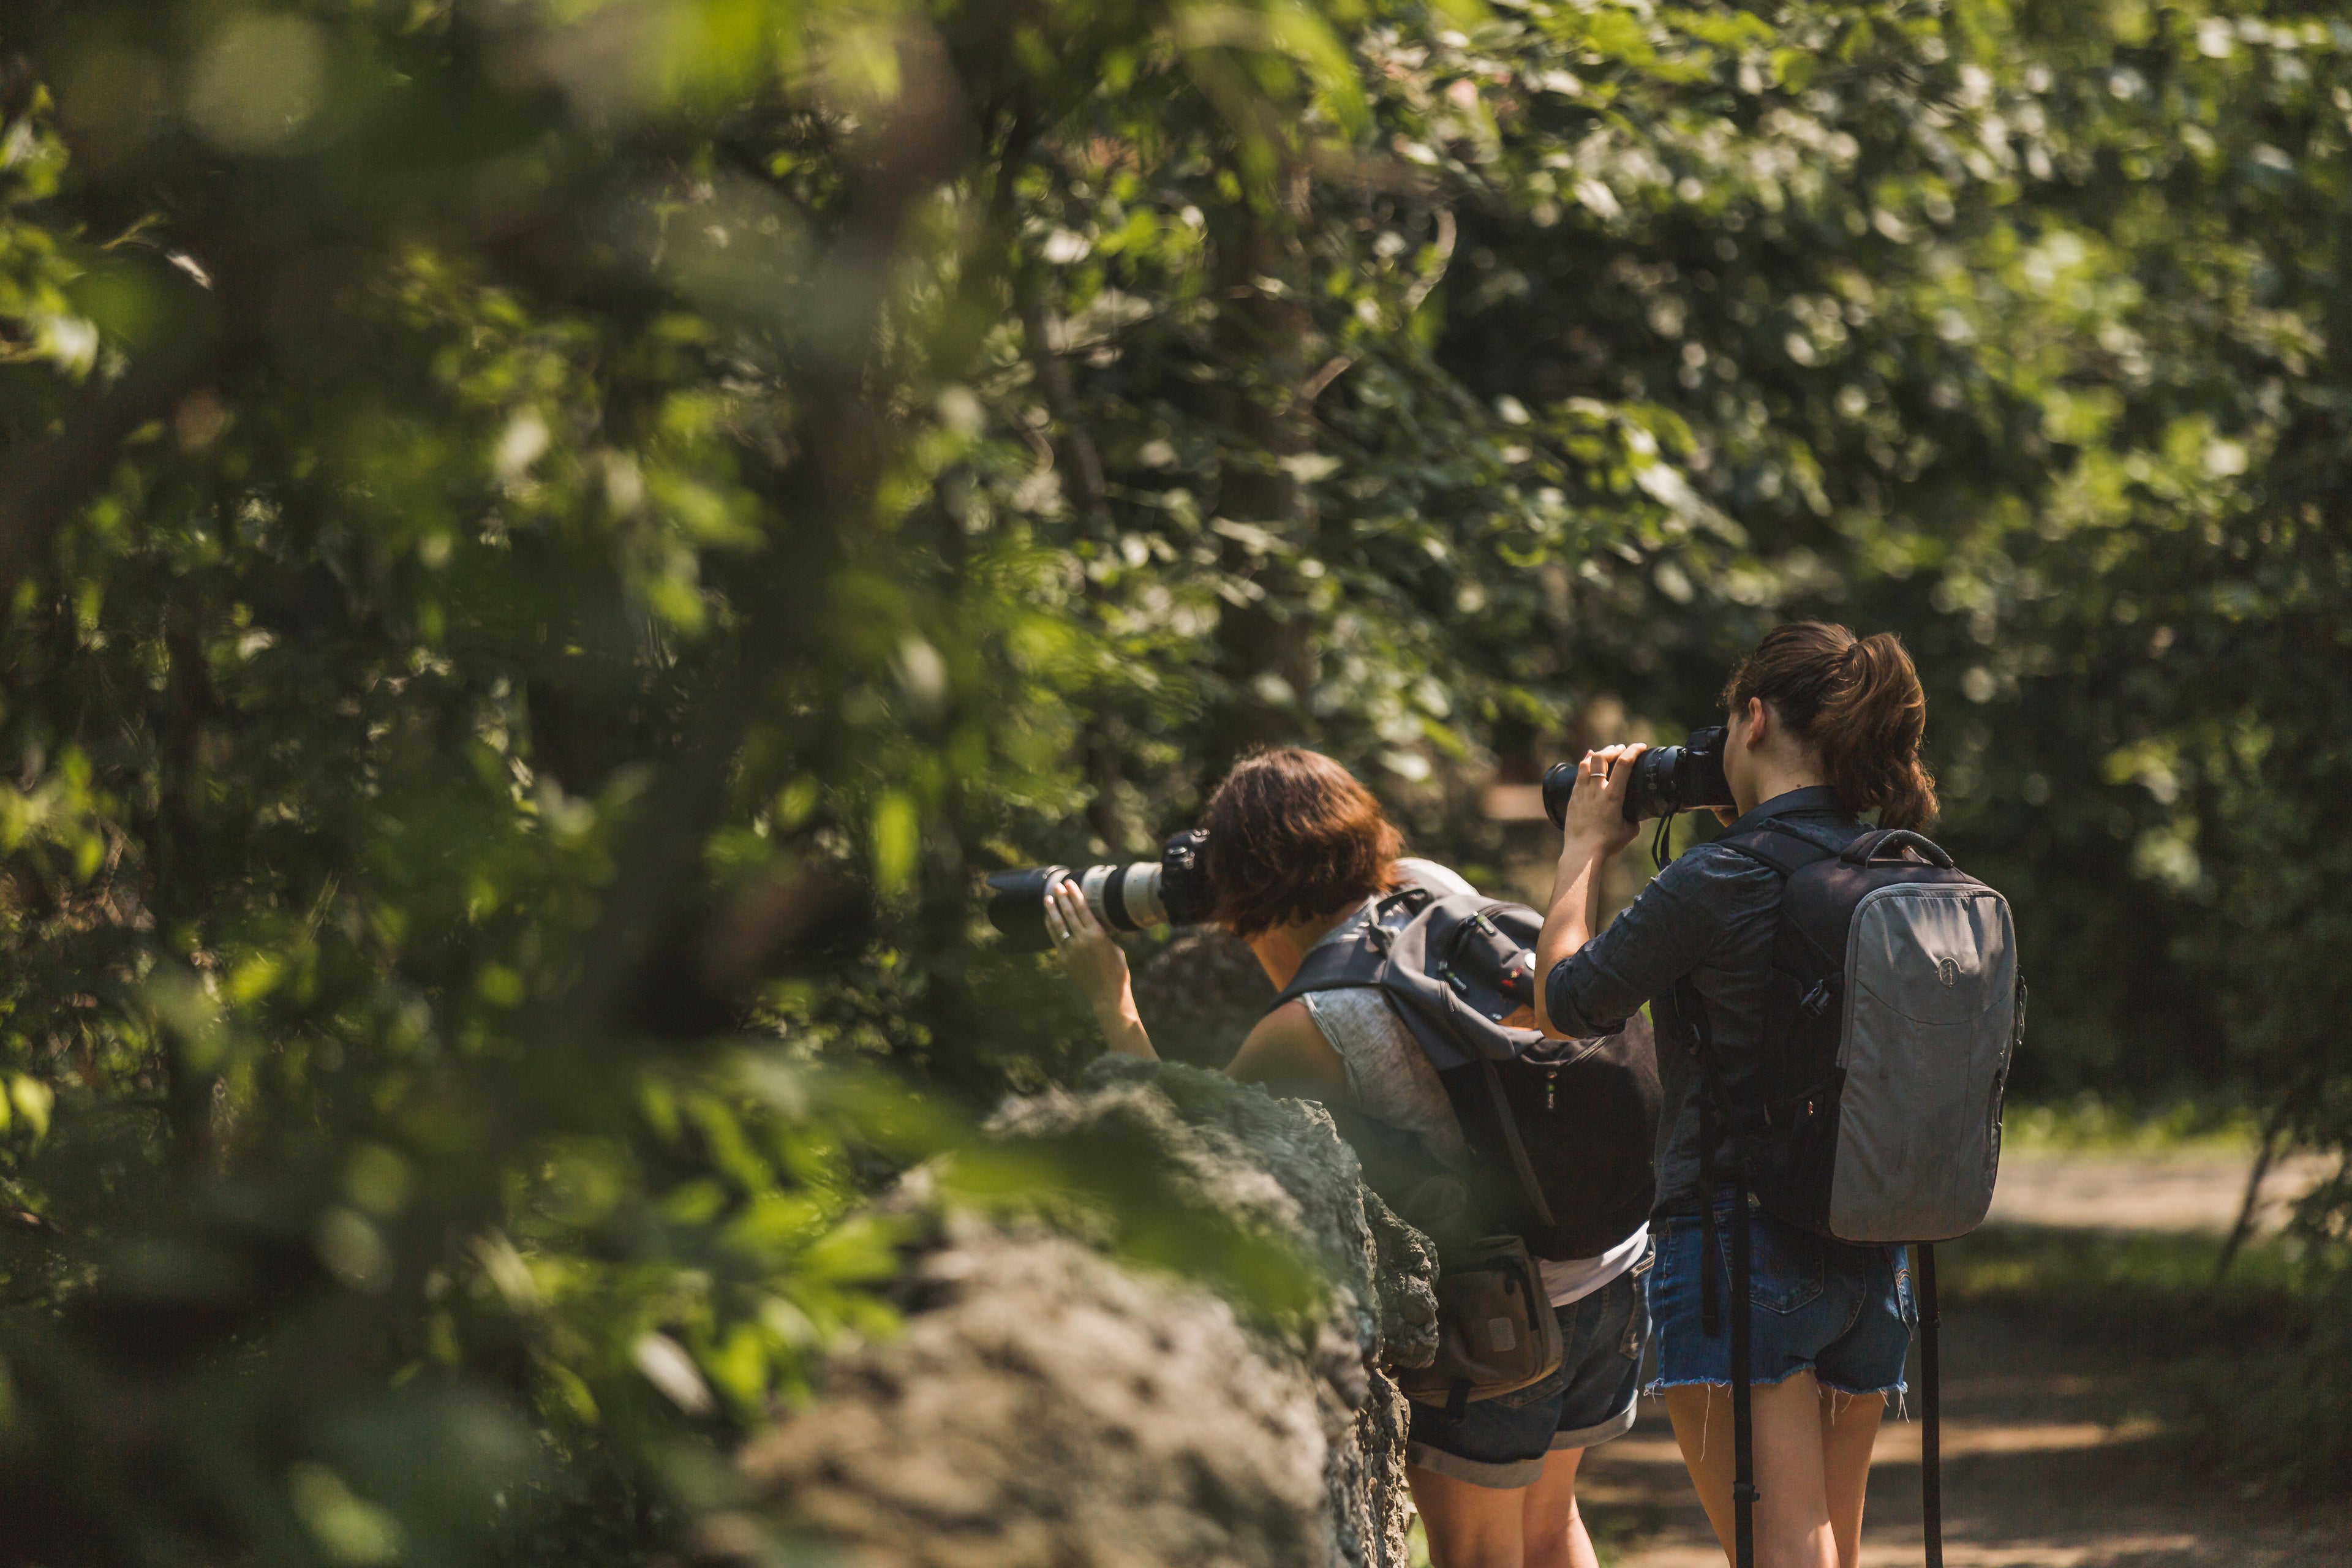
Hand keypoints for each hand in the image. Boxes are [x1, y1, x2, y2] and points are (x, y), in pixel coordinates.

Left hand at [1044, 877, 1132, 1018]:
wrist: (1107, 994)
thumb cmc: (1117, 971)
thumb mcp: (1114, 947)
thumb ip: (1101, 934)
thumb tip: (1094, 924)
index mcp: (1097, 934)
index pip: (1081, 908)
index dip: (1074, 894)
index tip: (1069, 883)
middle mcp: (1081, 939)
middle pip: (1068, 913)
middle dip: (1061, 898)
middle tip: (1056, 886)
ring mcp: (1070, 949)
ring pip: (1057, 925)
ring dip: (1052, 910)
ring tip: (1048, 898)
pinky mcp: (1064, 958)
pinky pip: (1055, 938)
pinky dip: (1051, 926)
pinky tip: (1049, 918)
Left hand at [1558, 744, 1646, 860]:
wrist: (1582, 853)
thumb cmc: (1607, 844)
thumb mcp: (1629, 831)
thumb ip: (1633, 819)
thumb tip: (1634, 815)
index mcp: (1612, 796)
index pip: (1624, 764)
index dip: (1633, 750)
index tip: (1641, 746)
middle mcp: (1595, 790)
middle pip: (1601, 757)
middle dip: (1613, 749)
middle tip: (1621, 749)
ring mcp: (1582, 793)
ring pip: (1585, 764)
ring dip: (1597, 754)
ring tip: (1604, 752)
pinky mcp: (1572, 799)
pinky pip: (1577, 776)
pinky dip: (1584, 765)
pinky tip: (1586, 763)